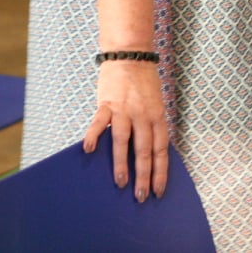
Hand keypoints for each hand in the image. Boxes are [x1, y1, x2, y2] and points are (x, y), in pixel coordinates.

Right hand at [83, 59, 168, 200]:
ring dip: (122, 163)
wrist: (131, 55)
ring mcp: (125, 109)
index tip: (159, 191)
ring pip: (124, 140)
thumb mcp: (155, 105)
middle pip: (145, 150)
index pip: (161, 150)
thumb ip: (152, 127)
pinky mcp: (107, 103)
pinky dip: (95, 136)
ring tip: (120, 183)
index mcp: (158, 116)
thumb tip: (148, 156)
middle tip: (141, 196)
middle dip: (144, 175)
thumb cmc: (143, 84)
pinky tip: (90, 150)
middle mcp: (144, 115)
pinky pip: (100, 122)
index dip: (161, 171)